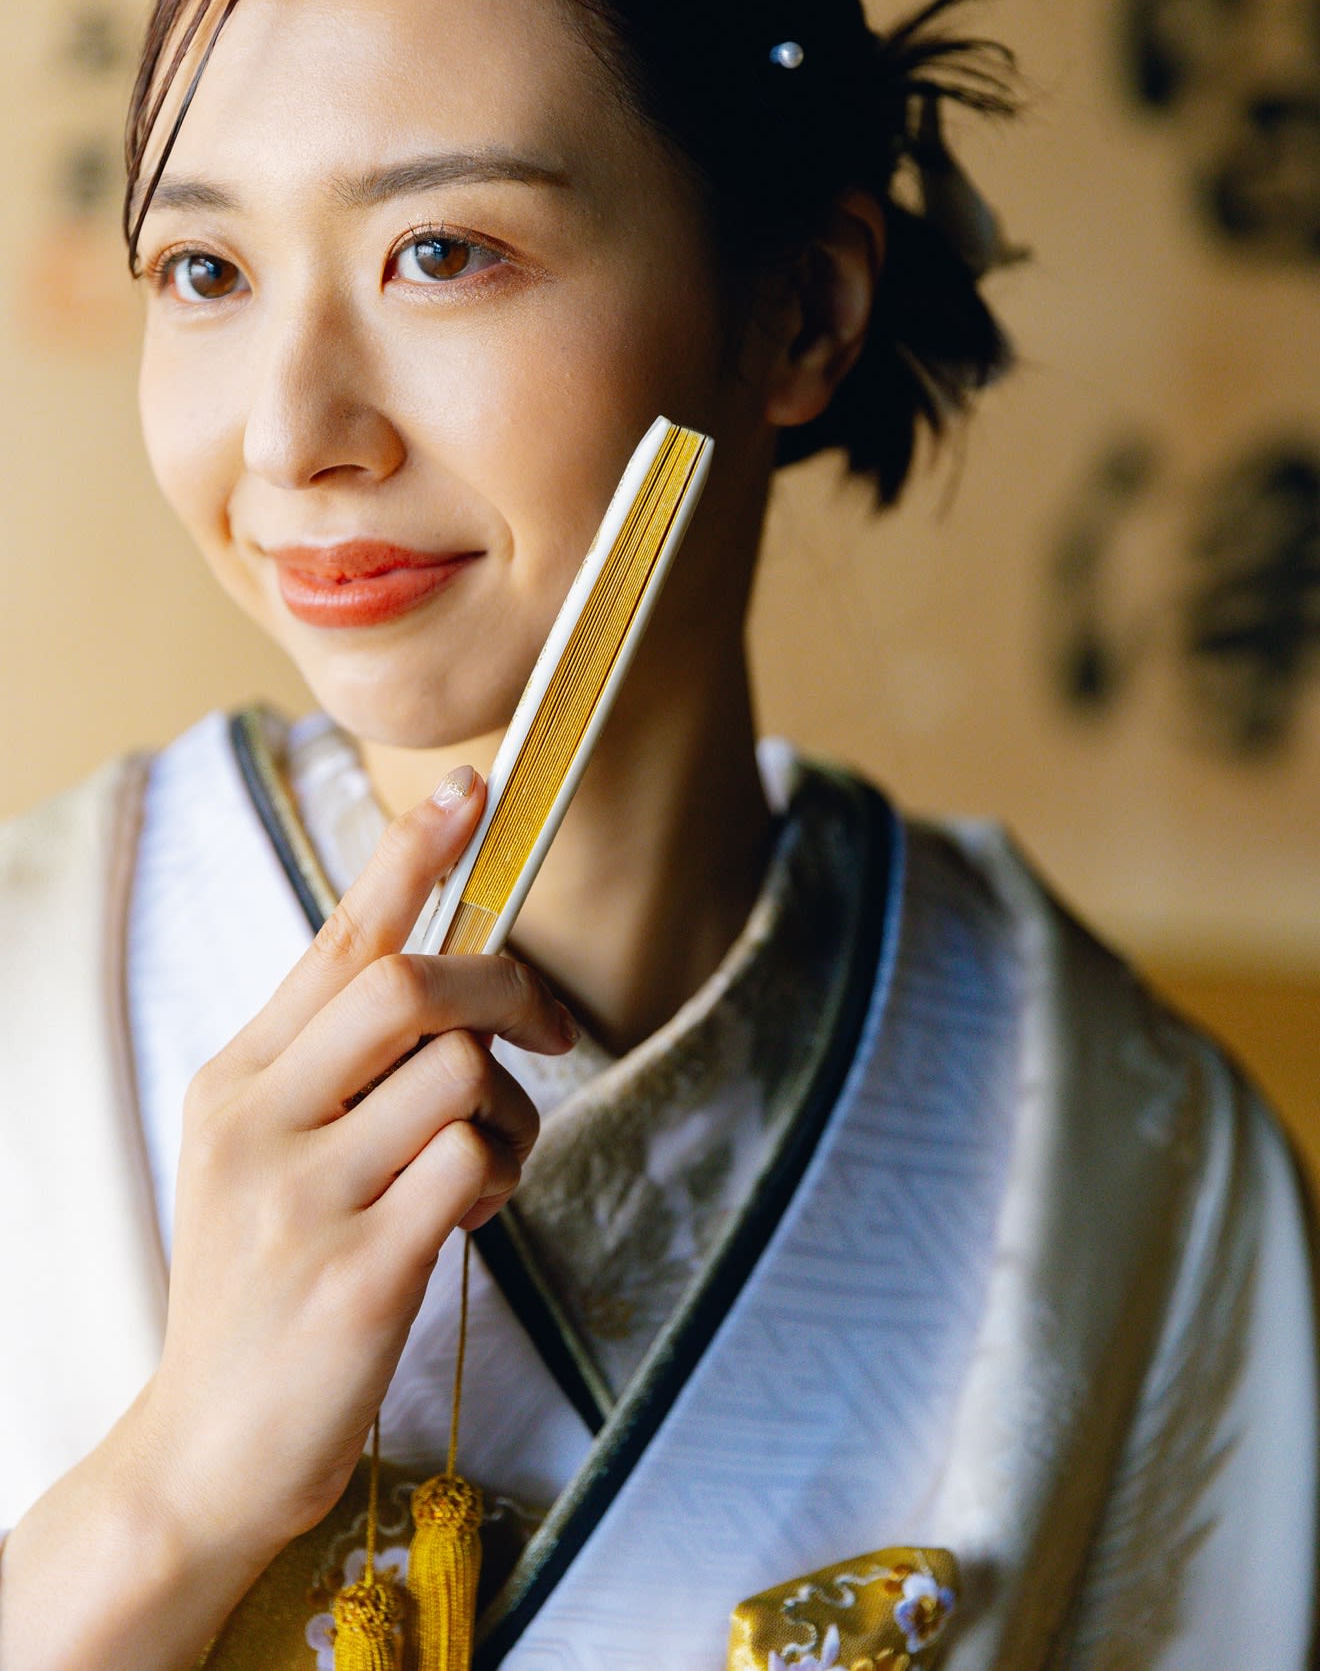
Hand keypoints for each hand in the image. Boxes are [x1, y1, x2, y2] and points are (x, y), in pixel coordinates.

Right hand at [137, 766, 575, 1557]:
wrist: (207, 1449)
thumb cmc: (263, 1285)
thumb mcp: (262, 1156)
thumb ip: (331, 1067)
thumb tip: (441, 975)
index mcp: (238, 1078)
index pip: (338, 939)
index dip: (411, 856)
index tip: (472, 791)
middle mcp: (259, 1121)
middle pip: (411, 984)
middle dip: (506, 986)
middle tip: (553, 1026)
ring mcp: (302, 1197)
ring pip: (460, 1072)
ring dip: (512, 1109)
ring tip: (491, 1161)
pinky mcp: (356, 1272)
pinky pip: (471, 1163)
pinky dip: (503, 1170)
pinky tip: (480, 1208)